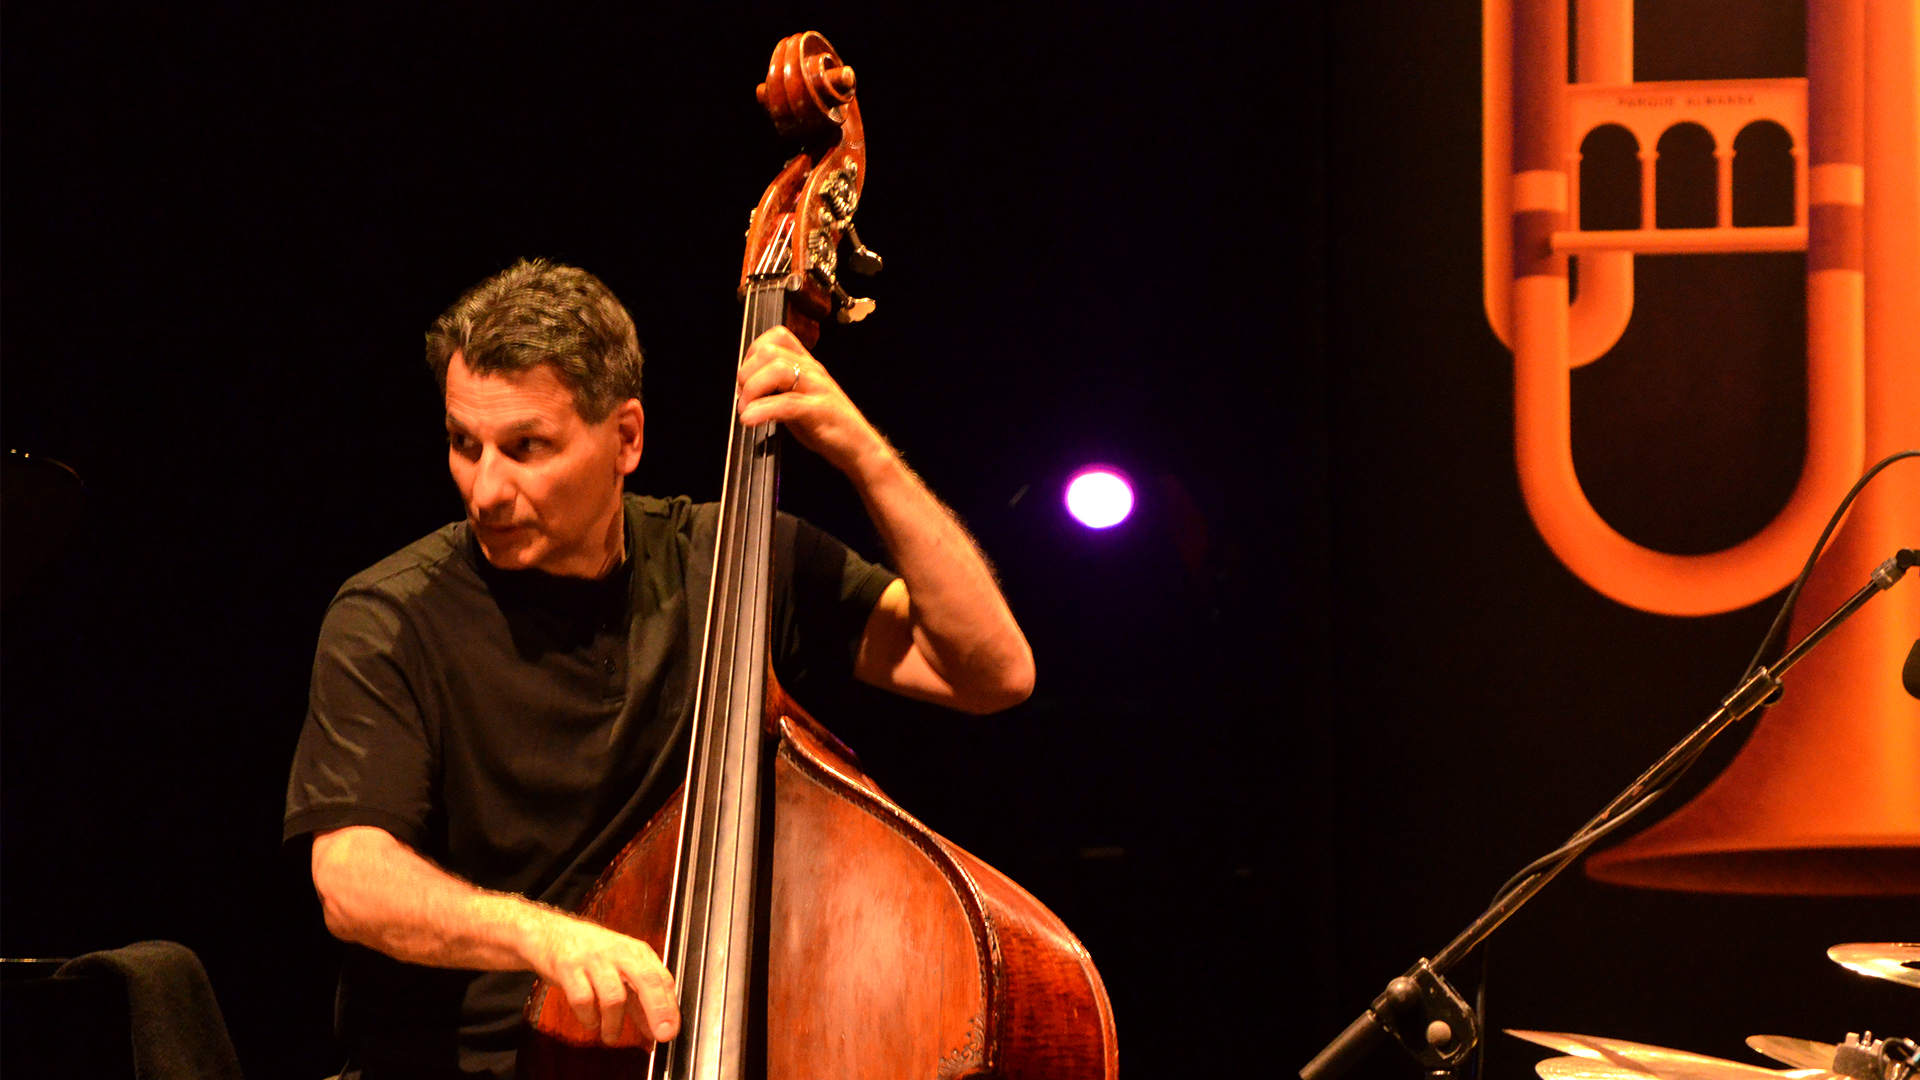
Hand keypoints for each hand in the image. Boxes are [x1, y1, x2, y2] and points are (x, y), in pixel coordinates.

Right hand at [528, 916, 679, 1046]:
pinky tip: (591, 1022)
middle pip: (646, 980)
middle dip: (658, 1010)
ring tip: (611, 1036)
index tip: (671, 1029)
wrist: (550, 933)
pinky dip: (589, 1017)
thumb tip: (655, 1029)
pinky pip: (583, 999)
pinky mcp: (568, 968)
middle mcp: (619, 953)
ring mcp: (594, 959)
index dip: (670, 1006)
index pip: (662, 978)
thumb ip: (638, 1001)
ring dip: (614, 1023)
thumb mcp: (620, 971)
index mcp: (637, 953)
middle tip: (661, 1034)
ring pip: (613, 995)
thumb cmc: (590, 953)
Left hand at [737, 326, 888, 477]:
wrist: (860, 448)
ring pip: (777, 370)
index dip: (752, 353)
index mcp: (807, 365)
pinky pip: (786, 403)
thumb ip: (777, 390)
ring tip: (746, 410)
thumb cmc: (829, 426)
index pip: (777, 337)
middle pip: (770, 352)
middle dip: (747, 373)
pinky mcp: (819, 411)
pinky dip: (762, 411)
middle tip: (744, 398)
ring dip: (752, 390)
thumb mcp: (800, 400)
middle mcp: (812, 370)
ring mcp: (817, 388)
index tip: (746, 378)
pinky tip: (751, 420)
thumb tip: (746, 392)